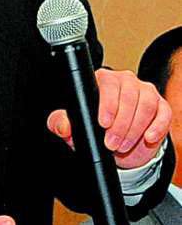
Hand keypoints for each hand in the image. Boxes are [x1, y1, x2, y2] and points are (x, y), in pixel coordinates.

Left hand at [47, 68, 171, 168]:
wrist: (119, 144)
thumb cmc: (95, 128)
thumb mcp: (76, 127)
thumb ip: (62, 124)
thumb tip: (63, 127)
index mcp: (102, 80)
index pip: (107, 84)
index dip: (107, 104)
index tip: (103, 123)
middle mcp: (125, 81)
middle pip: (128, 95)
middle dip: (120, 123)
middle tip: (112, 143)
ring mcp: (145, 91)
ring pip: (145, 104)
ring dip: (135, 128)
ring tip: (123, 145)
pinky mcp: (160, 106)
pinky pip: (163, 113)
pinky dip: (157, 127)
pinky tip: (147, 138)